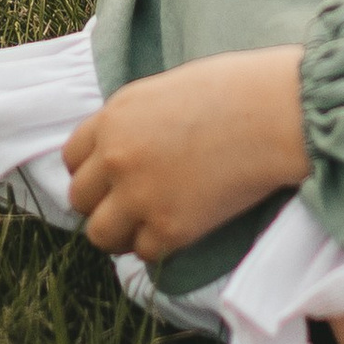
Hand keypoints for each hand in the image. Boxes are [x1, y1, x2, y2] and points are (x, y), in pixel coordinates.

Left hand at [63, 47, 307, 260]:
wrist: (270, 114)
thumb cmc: (230, 90)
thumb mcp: (162, 92)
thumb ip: (132, 123)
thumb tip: (123, 149)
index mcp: (113, 118)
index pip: (72, 160)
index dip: (92, 172)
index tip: (111, 179)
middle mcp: (116, 158)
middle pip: (80, 201)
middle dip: (103, 204)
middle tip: (131, 205)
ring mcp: (139, 195)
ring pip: (101, 235)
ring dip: (122, 233)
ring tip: (148, 224)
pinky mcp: (169, 228)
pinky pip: (144, 253)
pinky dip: (158, 246)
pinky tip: (180, 227)